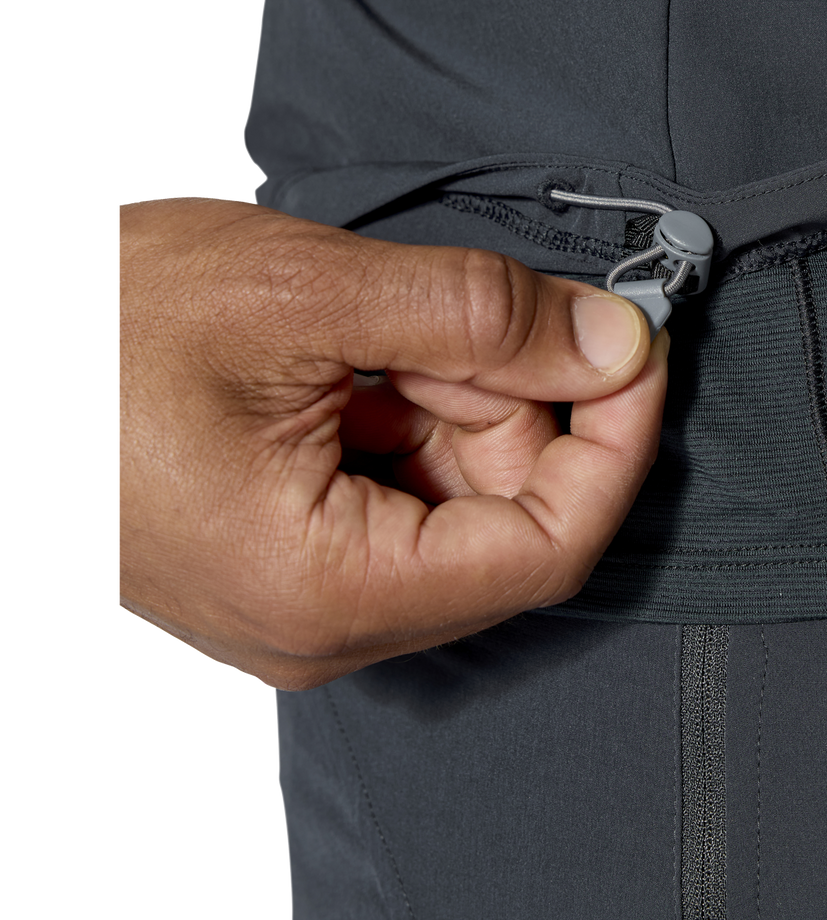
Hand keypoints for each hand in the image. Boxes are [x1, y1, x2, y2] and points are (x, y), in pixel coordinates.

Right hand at [118, 198, 666, 687]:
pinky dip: (408, 412)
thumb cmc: (97, 325)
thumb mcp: (302, 292)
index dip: (615, 441)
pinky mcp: (279, 560)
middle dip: (513, 399)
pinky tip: (351, 356)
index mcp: (326, 590)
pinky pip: (396, 498)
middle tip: (454, 307)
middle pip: (506, 522)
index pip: (549, 546)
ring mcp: (297, 601)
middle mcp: (320, 626)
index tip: (637, 343)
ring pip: (455, 503)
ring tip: (370, 327)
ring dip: (454, 397)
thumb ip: (478, 317)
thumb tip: (612, 343)